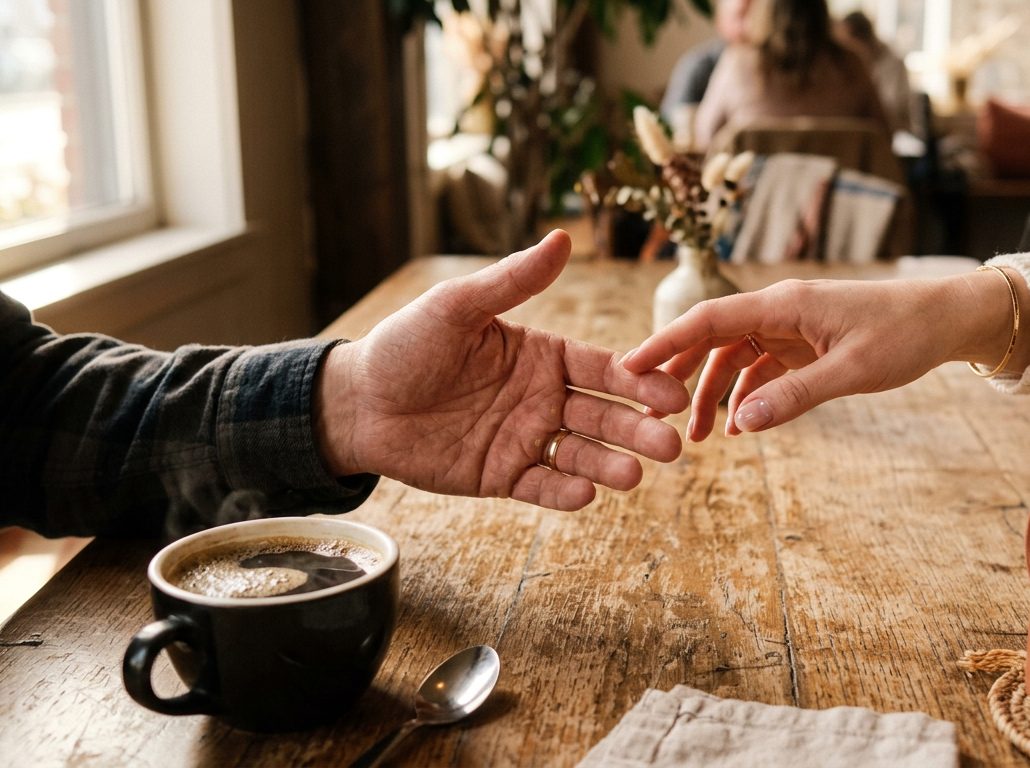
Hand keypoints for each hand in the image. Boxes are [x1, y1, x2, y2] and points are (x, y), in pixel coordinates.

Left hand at [314, 231, 688, 510]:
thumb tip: (562, 239)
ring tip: (635, 476)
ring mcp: (525, 438)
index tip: (670, 391)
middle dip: (639, 429)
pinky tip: (585, 494)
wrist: (357, 404)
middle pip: (604, 414)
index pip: (602, 367)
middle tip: (672, 445)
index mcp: (542, 355)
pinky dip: (564, 492)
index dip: (637, 380)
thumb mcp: (457, 307)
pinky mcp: (502, 476)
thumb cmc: (404, 346)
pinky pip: (542, 485)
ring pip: (581, 453)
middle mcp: (543, 397)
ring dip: (610, 464)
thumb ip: (512, 282)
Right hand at [622, 269, 1029, 440]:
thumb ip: (795, 397)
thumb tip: (742, 424)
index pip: (707, 319)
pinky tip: (742, 428)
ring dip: (713, 393)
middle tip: (649, 413)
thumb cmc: (904, 334)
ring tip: (697, 439)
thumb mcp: (851, 371)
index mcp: (782, 304)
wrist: (948, 319)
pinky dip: (747, 396)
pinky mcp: (805, 344)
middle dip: (678, 374)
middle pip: (711, 338)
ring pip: (733, 357)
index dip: (663, 343)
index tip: (627, 367)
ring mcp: (790, 327)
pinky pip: (762, 369)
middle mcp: (779, 310)